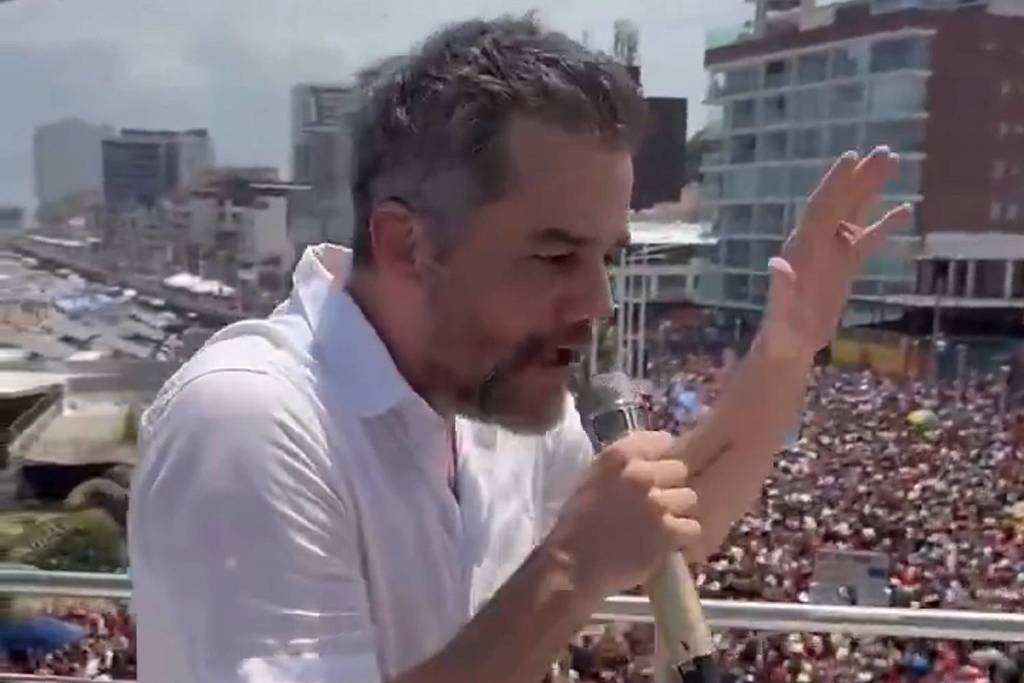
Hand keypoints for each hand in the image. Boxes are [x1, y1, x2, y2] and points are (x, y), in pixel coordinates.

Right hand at [542, 431, 699, 598]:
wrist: (573, 565)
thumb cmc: (578, 522)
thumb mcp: (593, 478)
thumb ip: (623, 465)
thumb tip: (653, 459)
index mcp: (618, 456)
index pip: (661, 440)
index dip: (661, 457)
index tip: (656, 471)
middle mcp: (640, 474)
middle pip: (679, 469)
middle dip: (670, 485)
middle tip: (655, 503)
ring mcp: (657, 503)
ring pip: (689, 497)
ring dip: (677, 511)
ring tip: (660, 525)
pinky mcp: (668, 532)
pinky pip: (692, 527)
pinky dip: (681, 536)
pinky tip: (665, 542)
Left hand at [760, 146, 912, 360]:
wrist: (788, 347)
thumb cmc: (782, 334)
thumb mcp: (781, 314)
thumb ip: (780, 290)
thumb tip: (777, 263)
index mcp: (802, 249)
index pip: (821, 208)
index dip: (835, 183)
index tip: (851, 157)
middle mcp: (816, 245)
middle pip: (840, 203)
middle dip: (860, 178)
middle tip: (886, 150)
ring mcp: (830, 254)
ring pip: (853, 214)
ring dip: (871, 190)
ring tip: (894, 163)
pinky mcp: (844, 268)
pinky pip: (866, 240)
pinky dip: (883, 225)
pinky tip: (905, 211)